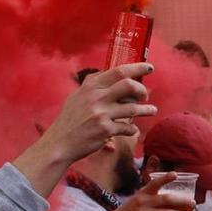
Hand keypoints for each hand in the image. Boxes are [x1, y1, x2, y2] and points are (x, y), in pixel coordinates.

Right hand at [13, 64, 156, 192]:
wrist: (60, 143)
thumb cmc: (70, 120)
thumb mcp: (77, 97)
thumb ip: (94, 86)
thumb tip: (113, 75)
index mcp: (90, 86)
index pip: (118, 71)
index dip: (137, 67)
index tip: (149, 67)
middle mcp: (95, 97)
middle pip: (129, 85)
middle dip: (142, 89)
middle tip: (145, 95)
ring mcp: (100, 113)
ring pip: (133, 108)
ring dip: (146, 110)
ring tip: (152, 110)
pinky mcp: (105, 129)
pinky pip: (128, 127)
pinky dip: (132, 129)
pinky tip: (133, 130)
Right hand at [111, 173, 196, 210]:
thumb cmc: (132, 209)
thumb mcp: (139, 197)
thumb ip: (153, 194)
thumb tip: (174, 195)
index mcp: (142, 193)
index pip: (154, 183)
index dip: (165, 178)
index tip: (175, 174)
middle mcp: (143, 202)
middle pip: (166, 200)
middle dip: (182, 201)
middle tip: (193, 203)